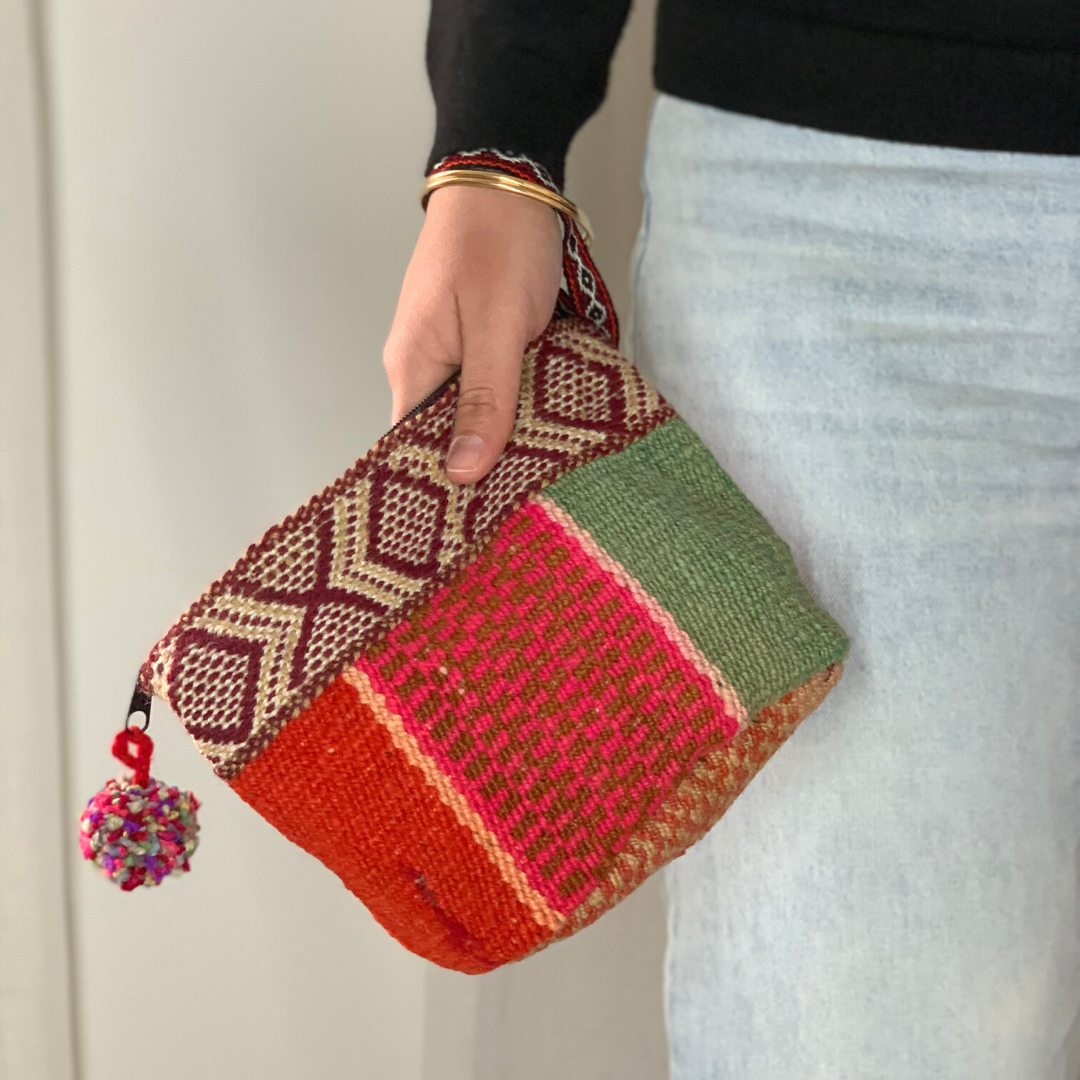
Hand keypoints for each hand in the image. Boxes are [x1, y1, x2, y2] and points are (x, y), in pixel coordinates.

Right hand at [383, 184, 562, 483]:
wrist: (508, 175)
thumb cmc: (499, 242)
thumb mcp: (497, 327)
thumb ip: (484, 400)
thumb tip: (462, 471)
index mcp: (413, 366)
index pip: (411, 449)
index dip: (442, 483)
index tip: (477, 520)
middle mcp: (422, 364)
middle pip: (442, 435)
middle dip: (478, 465)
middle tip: (521, 500)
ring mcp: (448, 350)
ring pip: (468, 412)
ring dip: (499, 434)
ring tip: (537, 469)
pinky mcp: (474, 338)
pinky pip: (487, 386)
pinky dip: (511, 403)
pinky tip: (540, 420)